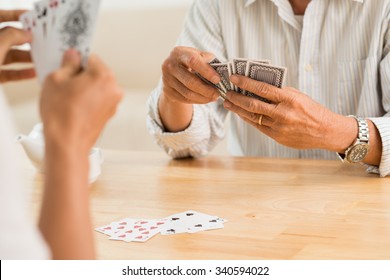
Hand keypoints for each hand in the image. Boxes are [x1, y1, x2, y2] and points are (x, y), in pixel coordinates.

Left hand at [0, 10, 35, 82]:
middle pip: (7, 38)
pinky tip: (32, 73)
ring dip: (26, 58)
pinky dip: (20, 73)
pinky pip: (8, 72)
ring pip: (9, 56)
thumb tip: (25, 33)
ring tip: (40, 59)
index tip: (30, 17)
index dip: (14, 14)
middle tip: (39, 41)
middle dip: (24, 40)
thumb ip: (12, 36)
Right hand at [40, 49, 122, 152]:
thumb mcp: (56, 79)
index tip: (68, 63)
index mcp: (103, 75)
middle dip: (82, 75)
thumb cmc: (62, 114)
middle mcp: (113, 88)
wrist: (67, 143)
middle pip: (97, 72)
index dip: (77, 60)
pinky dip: (89, 100)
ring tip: (68, 97)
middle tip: (65, 82)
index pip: (91, 57)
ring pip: (99, 87)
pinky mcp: (109, 114)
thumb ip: (67, 64)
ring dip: (86, 88)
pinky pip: (99, 100)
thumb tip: (72, 56)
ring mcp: (113, 103)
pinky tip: (75, 106)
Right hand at [161, 46, 220, 103]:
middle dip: (206, 89)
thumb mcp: (198, 56)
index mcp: (179, 53)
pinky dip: (198, 101)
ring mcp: (167, 79)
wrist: (173, 71)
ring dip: (203, 97)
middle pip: (190, 81)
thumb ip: (208, 61)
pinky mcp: (168, 91)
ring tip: (214, 97)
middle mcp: (170, 65)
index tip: (217, 79)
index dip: (206, 71)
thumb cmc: (191, 62)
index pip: (193, 61)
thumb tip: (222, 71)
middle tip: (218, 93)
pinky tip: (206, 99)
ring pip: (188, 93)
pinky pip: (185, 99)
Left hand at [224, 75, 356, 151]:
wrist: (326, 132)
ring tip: (228, 103)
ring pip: (252, 117)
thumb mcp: (298, 96)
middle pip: (252, 104)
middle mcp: (282, 114)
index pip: (262, 88)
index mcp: (289, 99)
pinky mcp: (277, 137)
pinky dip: (248, 119)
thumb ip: (279, 92)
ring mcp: (279, 127)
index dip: (246, 83)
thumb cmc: (312, 110)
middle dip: (236, 98)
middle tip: (227, 92)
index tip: (234, 78)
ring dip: (238, 110)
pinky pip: (258, 126)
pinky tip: (241, 114)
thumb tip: (258, 87)